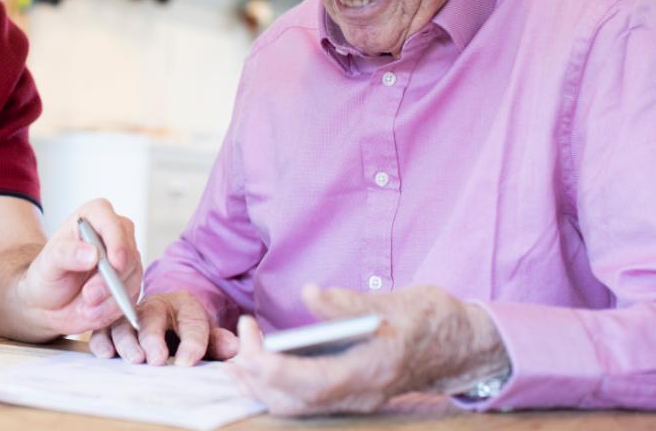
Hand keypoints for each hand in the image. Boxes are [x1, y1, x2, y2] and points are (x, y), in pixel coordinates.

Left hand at [16, 199, 140, 336]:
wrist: (48, 303)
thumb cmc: (46, 275)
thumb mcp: (47, 264)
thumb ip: (66, 254)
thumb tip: (92, 254)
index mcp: (95, 216)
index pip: (112, 222)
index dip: (117, 242)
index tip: (114, 264)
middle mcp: (115, 234)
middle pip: (128, 252)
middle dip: (111, 279)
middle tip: (89, 296)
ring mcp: (125, 259)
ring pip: (133, 276)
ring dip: (111, 297)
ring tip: (86, 308)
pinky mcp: (129, 283)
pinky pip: (132, 296)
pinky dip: (114, 308)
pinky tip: (94, 313)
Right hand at [90, 290, 238, 364]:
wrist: (165, 317)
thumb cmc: (185, 329)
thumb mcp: (205, 334)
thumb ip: (217, 341)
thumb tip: (234, 348)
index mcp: (184, 305)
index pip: (191, 322)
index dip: (191, 342)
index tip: (189, 362)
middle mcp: (154, 306)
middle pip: (151, 318)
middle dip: (152, 338)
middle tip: (155, 358)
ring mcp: (130, 315)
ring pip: (124, 322)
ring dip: (126, 341)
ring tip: (133, 358)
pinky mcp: (111, 325)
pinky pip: (102, 329)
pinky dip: (102, 340)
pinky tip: (105, 353)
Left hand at [225, 284, 509, 416]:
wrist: (464, 347)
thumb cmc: (432, 320)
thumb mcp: (396, 302)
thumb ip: (349, 303)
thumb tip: (311, 294)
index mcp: (374, 370)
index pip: (316, 383)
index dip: (278, 372)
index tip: (252, 350)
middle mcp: (362, 394)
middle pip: (298, 402)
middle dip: (260, 378)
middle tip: (240, 342)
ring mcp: (356, 400)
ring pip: (298, 407)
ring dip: (262, 386)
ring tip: (236, 359)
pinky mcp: (350, 395)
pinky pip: (305, 402)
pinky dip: (276, 388)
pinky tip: (258, 367)